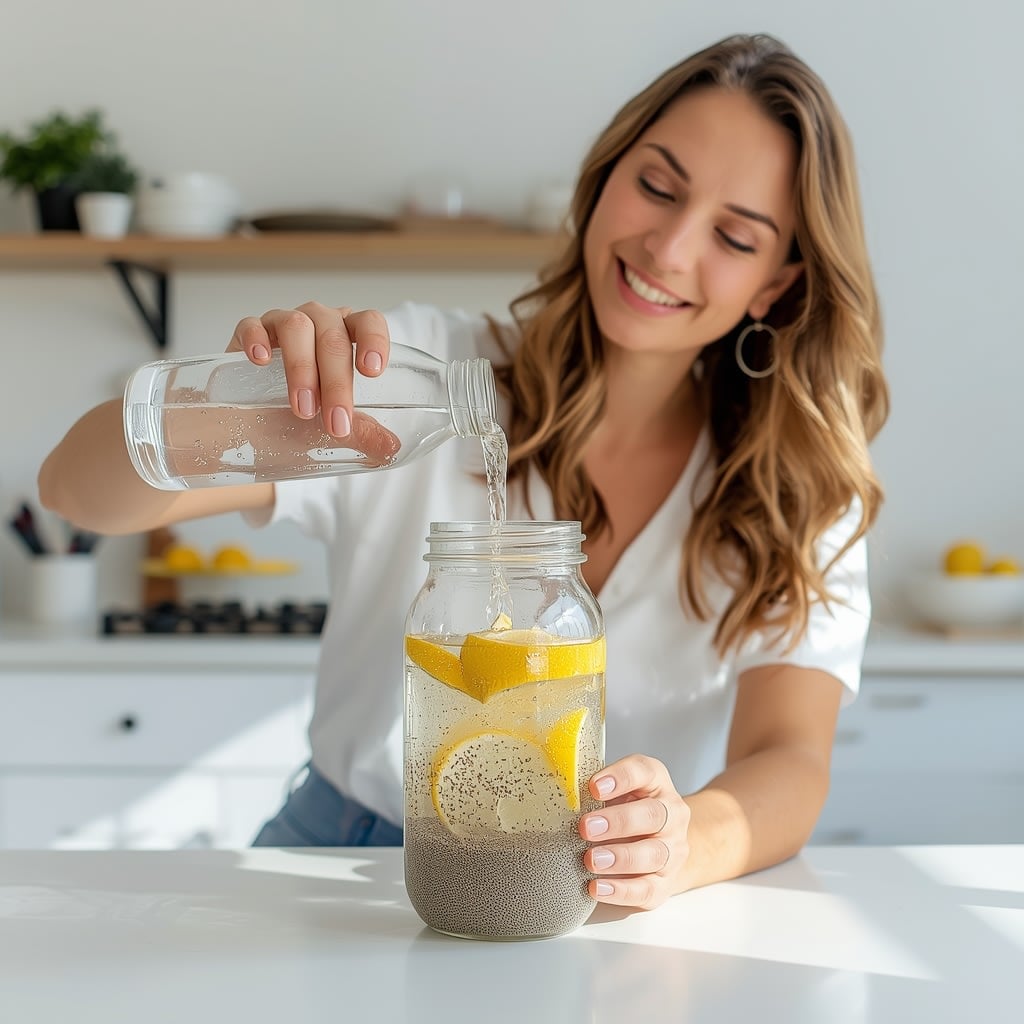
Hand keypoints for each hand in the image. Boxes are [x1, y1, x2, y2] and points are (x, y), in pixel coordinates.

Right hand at [227, 301, 390, 439]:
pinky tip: (260, 361)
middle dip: (336, 382)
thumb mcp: (335, 426)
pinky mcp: (247, 333)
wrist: (257, 426)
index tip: (372, 372)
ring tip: (303, 408)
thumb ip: (363, 433)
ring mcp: (281, 324)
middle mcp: (318, 323)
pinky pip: (251, 326)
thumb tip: (391, 448)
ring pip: (296, 326)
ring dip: (301, 367)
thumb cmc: (304, 415)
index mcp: (348, 336)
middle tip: (334, 422)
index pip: (368, 322)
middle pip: (333, 336)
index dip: (373, 340)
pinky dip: (256, 339)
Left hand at [579, 754, 690, 909]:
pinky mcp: (664, 883)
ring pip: (653, 854)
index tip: (593, 787)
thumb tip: (557, 793)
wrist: (663, 842)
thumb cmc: (628, 808)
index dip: (620, 777)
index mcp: (656, 782)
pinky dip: (621, 890)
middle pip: (653, 815)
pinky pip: (647, 889)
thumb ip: (594, 789)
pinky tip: (597, 887)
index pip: (644, 771)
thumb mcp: (616, 790)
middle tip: (586, 828)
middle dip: (618, 822)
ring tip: (592, 860)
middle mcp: (672, 814)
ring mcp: (672, 850)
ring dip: (620, 857)